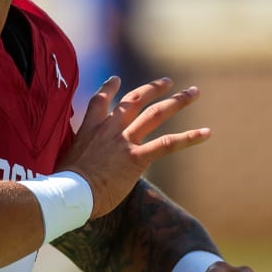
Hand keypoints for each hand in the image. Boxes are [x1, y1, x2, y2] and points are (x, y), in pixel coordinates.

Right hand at [59, 77, 210, 217]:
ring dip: (177, 101)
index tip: (116, 79)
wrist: (71, 192)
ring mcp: (125, 141)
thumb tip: (77, 166)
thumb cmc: (64, 185)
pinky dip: (190, 137)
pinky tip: (206, 133)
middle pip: (135, 100)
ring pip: (156, 113)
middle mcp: (109, 129)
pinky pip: (168, 144)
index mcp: (90, 128)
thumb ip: (78, 154)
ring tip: (194, 92)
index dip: (109, 88)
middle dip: (154, 88)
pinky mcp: (137, 157)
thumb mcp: (66, 160)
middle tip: (168, 82)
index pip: (99, 101)